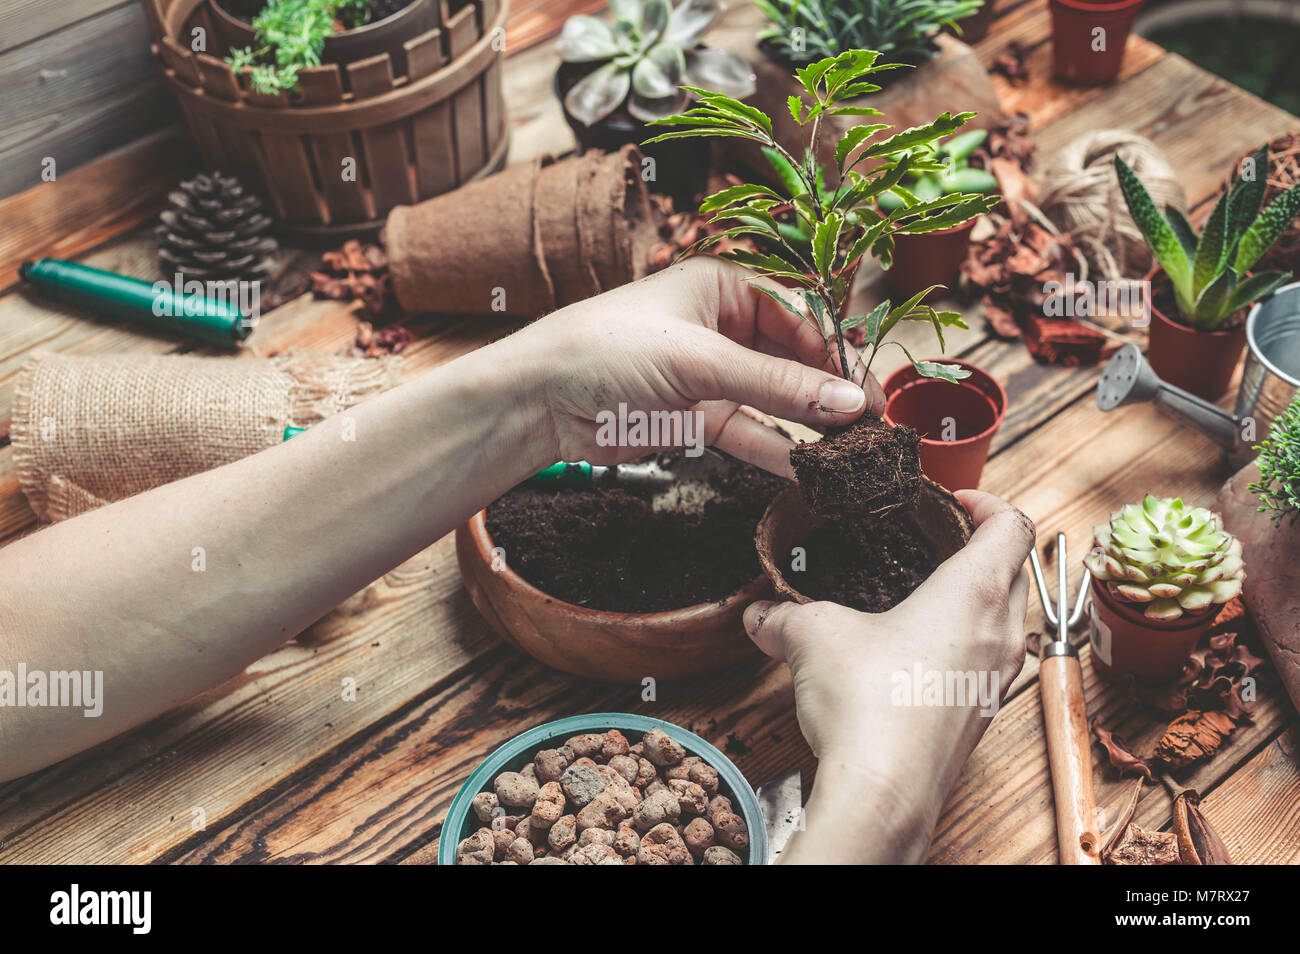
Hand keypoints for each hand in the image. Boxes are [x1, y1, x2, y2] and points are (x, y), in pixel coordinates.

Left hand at [507, 256, 885, 476]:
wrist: (540, 399)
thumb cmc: (609, 349)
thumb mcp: (700, 360)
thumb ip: (776, 386)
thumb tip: (849, 403)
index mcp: (723, 287)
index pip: (799, 314)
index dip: (835, 352)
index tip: (867, 391)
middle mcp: (722, 328)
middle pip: (794, 359)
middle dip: (831, 392)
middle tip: (874, 426)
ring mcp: (710, 376)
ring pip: (776, 401)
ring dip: (811, 426)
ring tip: (854, 452)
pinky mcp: (697, 419)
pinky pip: (750, 434)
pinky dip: (779, 451)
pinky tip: (811, 469)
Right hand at [742, 491, 1034, 862]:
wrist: (883, 792)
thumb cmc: (869, 705)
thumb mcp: (814, 636)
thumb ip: (785, 616)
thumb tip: (759, 616)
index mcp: (974, 593)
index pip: (1013, 526)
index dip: (988, 502)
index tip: (954, 501)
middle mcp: (999, 633)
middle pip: (1015, 571)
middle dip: (981, 548)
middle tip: (936, 541)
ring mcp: (996, 680)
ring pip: (1006, 621)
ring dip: (977, 600)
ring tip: (923, 597)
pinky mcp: (979, 717)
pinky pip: (986, 664)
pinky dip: (962, 645)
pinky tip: (911, 657)